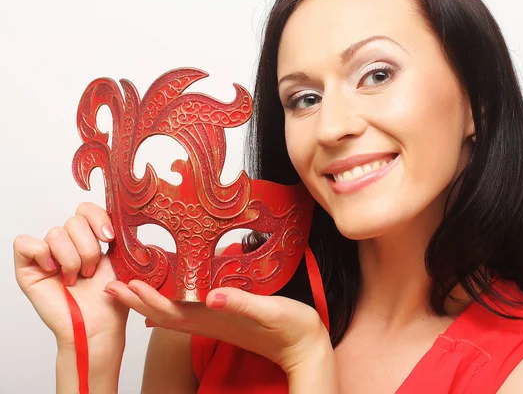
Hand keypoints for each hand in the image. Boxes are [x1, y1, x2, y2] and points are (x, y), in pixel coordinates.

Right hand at [13, 202, 128, 347]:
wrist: (98, 326)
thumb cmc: (110, 300)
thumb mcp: (121, 260)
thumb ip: (119, 235)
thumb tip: (125, 215)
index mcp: (89, 239)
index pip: (86, 208)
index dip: (98, 218)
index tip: (109, 239)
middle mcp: (67, 244)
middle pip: (74, 221)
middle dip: (89, 248)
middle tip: (91, 271)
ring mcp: (47, 255)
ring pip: (56, 233)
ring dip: (72, 258)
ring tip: (76, 279)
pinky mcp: (27, 269)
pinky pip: (25, 243)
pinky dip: (43, 255)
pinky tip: (55, 273)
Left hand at [105, 279, 330, 374]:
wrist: (303, 345)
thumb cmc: (290, 327)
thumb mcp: (268, 311)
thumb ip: (240, 303)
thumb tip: (211, 296)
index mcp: (215, 319)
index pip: (170, 312)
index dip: (145, 299)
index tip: (124, 284)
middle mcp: (209, 322)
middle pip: (162, 314)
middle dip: (136, 300)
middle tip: (111, 283)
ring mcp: (215, 322)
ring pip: (172, 314)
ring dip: (147, 301)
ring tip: (128, 287)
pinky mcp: (223, 318)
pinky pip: (187, 312)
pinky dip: (169, 303)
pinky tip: (164, 296)